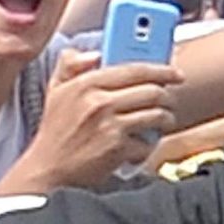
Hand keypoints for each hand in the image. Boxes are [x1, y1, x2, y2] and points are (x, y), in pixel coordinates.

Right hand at [7, 48, 180, 191]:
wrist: (48, 170)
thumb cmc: (56, 131)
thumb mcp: (56, 91)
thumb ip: (70, 65)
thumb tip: (94, 52)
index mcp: (86, 84)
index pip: (136, 69)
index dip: (162, 70)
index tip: (176, 74)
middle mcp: (99, 102)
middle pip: (153, 91)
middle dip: (167, 97)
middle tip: (168, 102)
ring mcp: (110, 125)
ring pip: (157, 115)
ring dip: (165, 119)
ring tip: (161, 122)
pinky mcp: (117, 147)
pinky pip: (148, 142)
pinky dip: (148, 145)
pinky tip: (140, 146)